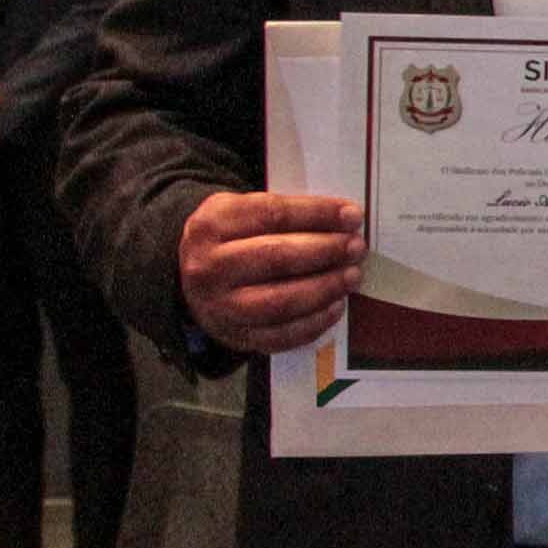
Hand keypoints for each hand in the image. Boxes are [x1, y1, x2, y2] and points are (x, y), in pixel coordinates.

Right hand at [180, 191, 366, 354]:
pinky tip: (336, 305)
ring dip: (325, 287)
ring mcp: (219, 306)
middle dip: (325, 250)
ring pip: (280, 300)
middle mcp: (209, 267)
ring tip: (352, 275)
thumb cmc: (232, 240)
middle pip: (276, 257)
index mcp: (212, 225)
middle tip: (356, 246)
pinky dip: (314, 322)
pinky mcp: (234, 335)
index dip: (317, 213)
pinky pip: (280, 335)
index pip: (272, 214)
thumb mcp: (241, 212)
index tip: (351, 215)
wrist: (191, 281)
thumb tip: (344, 218)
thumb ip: (285, 212)